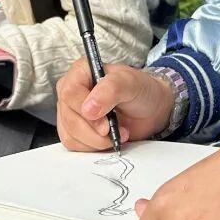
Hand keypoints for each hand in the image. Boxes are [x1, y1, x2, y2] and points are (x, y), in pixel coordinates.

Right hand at [55, 58, 173, 151]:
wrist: (150, 109)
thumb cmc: (140, 90)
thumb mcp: (130, 83)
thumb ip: (110, 90)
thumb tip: (88, 109)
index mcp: (81, 72)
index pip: (70, 93)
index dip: (86, 111)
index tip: (106, 123)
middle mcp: (71, 91)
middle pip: (69, 117)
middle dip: (94, 131)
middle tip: (115, 130)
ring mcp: (70, 111)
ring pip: (70, 134)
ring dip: (96, 141)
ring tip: (116, 132)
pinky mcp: (73, 129)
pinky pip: (74, 145)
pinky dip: (93, 147)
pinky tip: (108, 139)